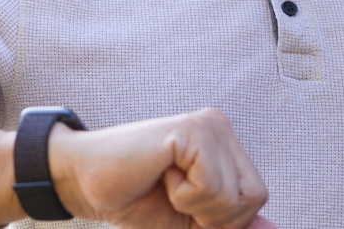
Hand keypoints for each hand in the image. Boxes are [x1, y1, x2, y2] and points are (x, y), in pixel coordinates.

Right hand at [48, 108, 269, 228]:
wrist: (86, 183)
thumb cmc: (137, 201)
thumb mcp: (193, 223)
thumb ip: (231, 225)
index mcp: (224, 145)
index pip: (256, 198)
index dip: (221, 220)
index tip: (182, 203)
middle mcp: (220, 127)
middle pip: (254, 197)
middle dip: (214, 217)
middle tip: (174, 195)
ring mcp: (207, 124)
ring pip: (235, 196)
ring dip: (196, 208)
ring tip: (165, 182)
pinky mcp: (191, 130)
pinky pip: (211, 188)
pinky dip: (184, 196)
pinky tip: (160, 173)